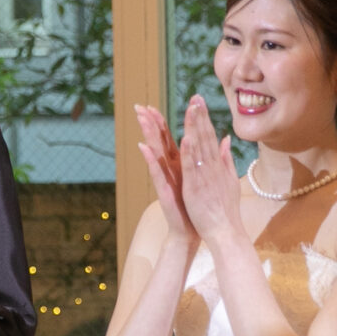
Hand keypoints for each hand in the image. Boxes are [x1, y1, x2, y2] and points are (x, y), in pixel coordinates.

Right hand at [135, 106, 196, 248]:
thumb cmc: (194, 205)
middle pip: (158, 142)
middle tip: (139, 106)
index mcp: (178, 165)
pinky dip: (151, 160)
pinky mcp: (163, 191)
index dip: (160, 122)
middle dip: (149, 124)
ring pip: (155, 153)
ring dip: (148, 135)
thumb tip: (197, 143)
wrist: (190, 230)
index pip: (168, 139)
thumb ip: (197, 159)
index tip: (152, 105)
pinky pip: (157, 173)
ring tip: (141, 119)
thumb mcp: (196, 178)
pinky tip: (144, 148)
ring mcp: (165, 179)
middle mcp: (169, 170)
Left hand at [177, 97, 243, 247]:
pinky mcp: (195, 187)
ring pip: (198, 147)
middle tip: (195, 97)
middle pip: (205, 137)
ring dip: (193, 127)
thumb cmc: (225, 209)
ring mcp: (204, 176)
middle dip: (200, 116)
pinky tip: (185, 137)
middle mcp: (211, 167)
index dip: (204, 118)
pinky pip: (191, 167)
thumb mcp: (228, 180)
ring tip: (190, 109)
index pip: (210, 137)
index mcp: (216, 165)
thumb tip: (226, 140)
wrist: (226, 232)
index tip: (199, 101)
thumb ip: (226, 159)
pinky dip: (188, 152)